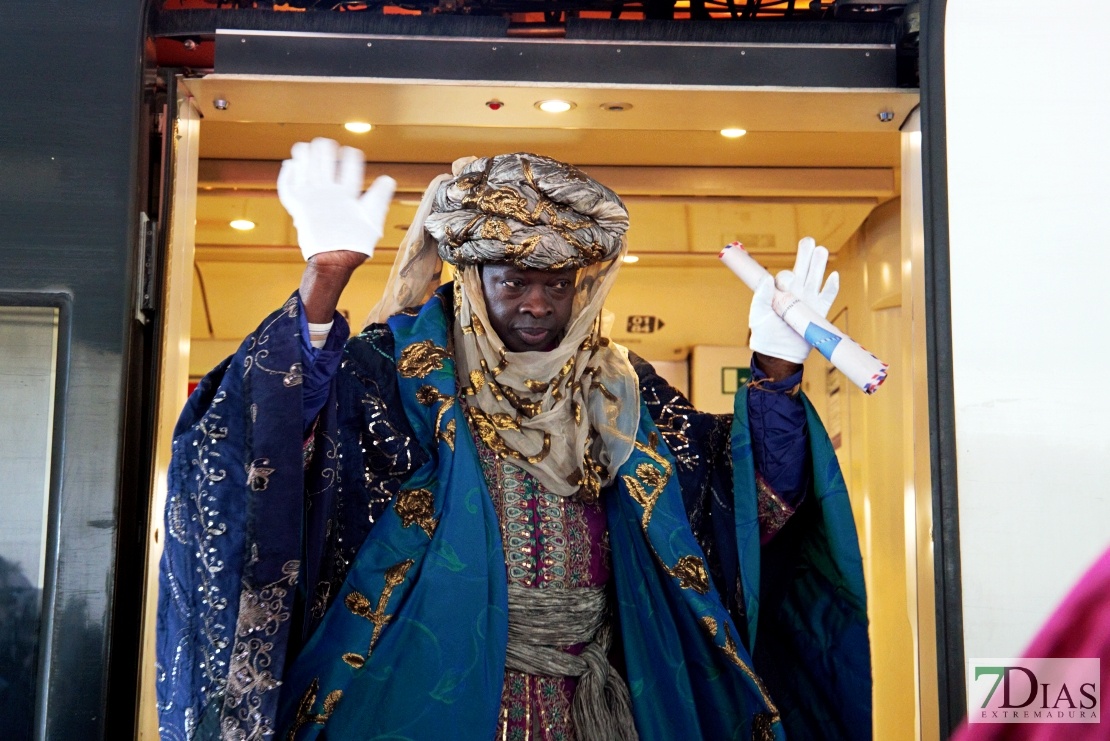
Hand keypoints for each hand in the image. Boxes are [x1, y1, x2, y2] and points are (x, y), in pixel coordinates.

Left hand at [277, 137, 395, 261]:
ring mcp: (308, 197)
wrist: (332, 261)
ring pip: (303, 162)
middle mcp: (326, 191)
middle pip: (323, 155)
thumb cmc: (354, 243)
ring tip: (308, 149)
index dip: (351, 154)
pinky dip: (288, 171)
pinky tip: (292, 164)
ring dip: (306, 153)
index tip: (351, 154)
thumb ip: (379, 198)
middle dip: (327, 147)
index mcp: (347, 194)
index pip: (350, 162)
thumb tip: (388, 179)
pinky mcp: (295, 205)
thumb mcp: (374, 220)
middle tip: (327, 146)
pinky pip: (286, 182)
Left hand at [748, 237, 838, 363]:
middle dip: (806, 255)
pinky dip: (831, 286)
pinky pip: (828, 297)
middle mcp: (795, 292)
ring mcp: (808, 301)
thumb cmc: (765, 333)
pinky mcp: (819, 312)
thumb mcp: (757, 314)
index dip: (786, 276)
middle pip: (803, 269)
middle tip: (809, 241)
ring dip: (819, 265)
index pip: (785, 276)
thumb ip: (760, 296)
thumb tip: (766, 279)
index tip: (787, 281)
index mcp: (780, 291)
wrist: (779, 353)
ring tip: (821, 250)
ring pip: (816, 278)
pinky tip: (834, 275)